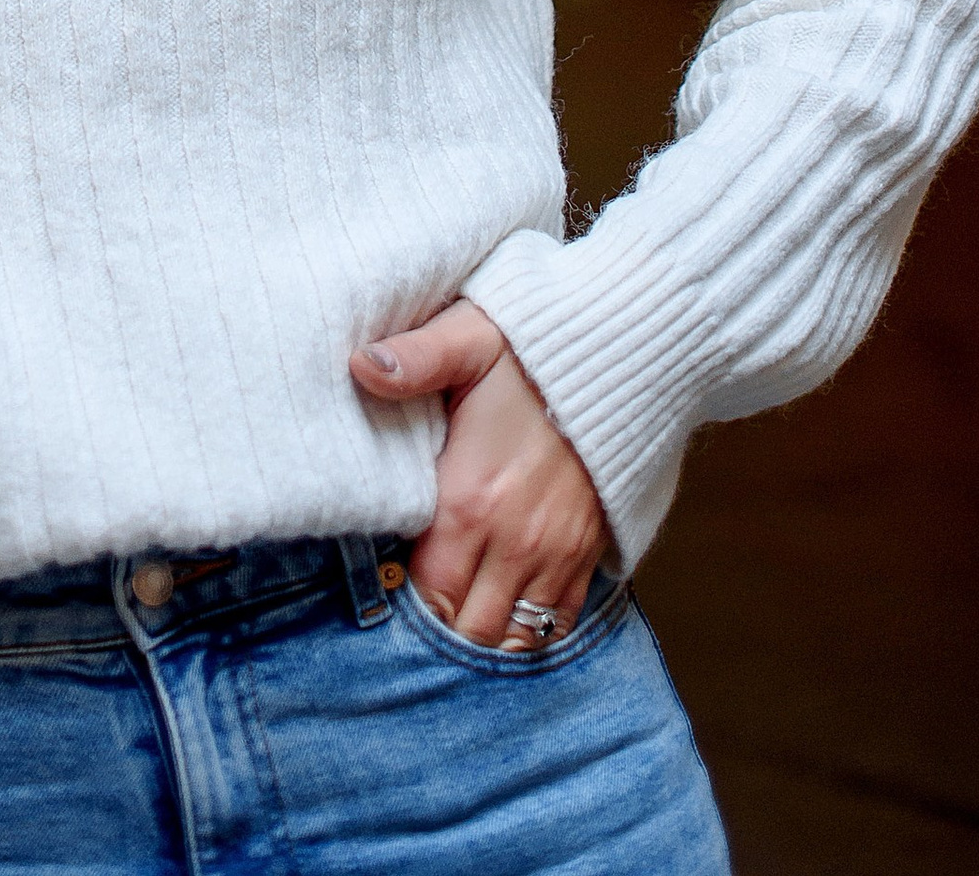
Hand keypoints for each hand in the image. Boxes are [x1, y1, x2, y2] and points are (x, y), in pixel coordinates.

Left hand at [351, 298, 606, 645]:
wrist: (619, 355)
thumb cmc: (533, 351)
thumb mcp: (468, 341)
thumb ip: (415, 359)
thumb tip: (359, 366)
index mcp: (469, 501)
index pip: (425, 593)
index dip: (402, 600)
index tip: (388, 586)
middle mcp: (513, 542)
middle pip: (467, 629)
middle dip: (441, 626)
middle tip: (419, 604)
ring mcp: (556, 554)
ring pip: (513, 637)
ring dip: (484, 632)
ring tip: (460, 612)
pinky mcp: (587, 553)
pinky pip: (558, 623)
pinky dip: (532, 629)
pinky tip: (508, 609)